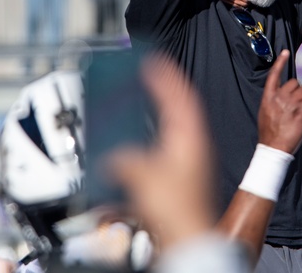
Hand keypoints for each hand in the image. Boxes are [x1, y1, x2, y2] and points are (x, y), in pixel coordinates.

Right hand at [107, 56, 213, 250]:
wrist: (186, 241)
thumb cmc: (177, 209)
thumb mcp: (142, 174)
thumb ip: (122, 158)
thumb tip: (111, 155)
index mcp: (190, 137)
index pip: (180, 96)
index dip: (166, 76)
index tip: (155, 59)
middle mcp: (191, 149)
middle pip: (175, 112)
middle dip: (160, 94)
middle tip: (148, 78)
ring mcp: (185, 167)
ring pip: (165, 134)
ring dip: (150, 121)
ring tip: (137, 108)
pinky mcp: (175, 184)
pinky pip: (156, 157)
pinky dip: (141, 149)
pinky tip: (128, 153)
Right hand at [258, 50, 301, 153]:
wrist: (274, 147)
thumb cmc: (269, 132)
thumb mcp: (265, 112)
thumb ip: (273, 100)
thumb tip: (281, 93)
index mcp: (268, 97)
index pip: (274, 75)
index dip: (280, 62)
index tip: (286, 52)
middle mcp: (280, 97)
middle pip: (294, 82)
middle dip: (297, 90)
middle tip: (295, 104)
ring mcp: (291, 104)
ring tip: (300, 109)